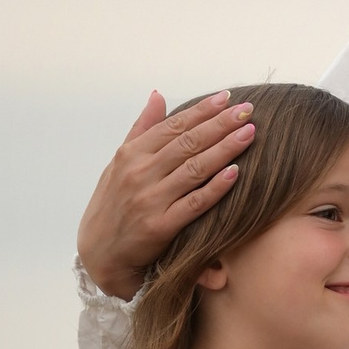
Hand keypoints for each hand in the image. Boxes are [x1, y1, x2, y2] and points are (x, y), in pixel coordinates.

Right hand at [77, 89, 258, 298]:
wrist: (99, 253)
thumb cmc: (113, 204)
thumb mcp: (119, 163)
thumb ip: (141, 129)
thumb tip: (158, 95)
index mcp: (131, 154)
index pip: (173, 126)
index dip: (202, 111)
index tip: (227, 98)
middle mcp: (139, 173)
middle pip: (188, 143)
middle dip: (220, 124)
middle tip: (247, 110)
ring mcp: (150, 200)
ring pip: (194, 169)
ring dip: (224, 149)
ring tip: (249, 133)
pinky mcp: (160, 227)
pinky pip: (194, 203)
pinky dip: (216, 187)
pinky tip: (236, 172)